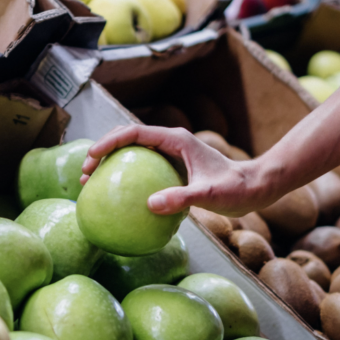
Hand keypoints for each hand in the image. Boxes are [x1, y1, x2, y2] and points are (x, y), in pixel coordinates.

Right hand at [81, 125, 268, 216]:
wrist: (254, 188)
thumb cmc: (235, 189)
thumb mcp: (208, 195)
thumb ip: (181, 198)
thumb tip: (150, 205)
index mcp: (175, 140)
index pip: (134, 133)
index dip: (109, 142)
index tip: (91, 158)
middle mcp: (171, 143)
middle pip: (127, 139)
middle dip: (102, 152)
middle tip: (84, 173)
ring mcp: (171, 155)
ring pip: (133, 154)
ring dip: (110, 165)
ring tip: (91, 184)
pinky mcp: (173, 168)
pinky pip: (143, 169)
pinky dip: (126, 179)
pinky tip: (119, 200)